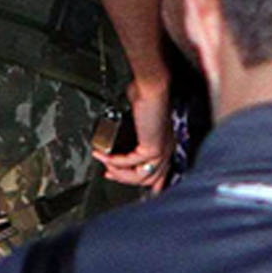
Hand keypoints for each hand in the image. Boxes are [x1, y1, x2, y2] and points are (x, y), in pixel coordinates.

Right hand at [96, 73, 172, 190]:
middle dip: (125, 180)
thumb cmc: (146, 96)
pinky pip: (129, 163)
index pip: (162, 173)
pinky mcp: (152, 148)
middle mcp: (167, 148)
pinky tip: (104, 156)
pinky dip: (114, 162)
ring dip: (119, 173)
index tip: (131, 184)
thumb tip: (117, 138)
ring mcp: (162, 150)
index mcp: (166, 142)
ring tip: (105, 164)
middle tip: (109, 174)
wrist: (151, 88)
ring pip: (140, 177)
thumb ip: (132, 132)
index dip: (148, 184)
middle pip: (149, 180)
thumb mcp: (139, 118)